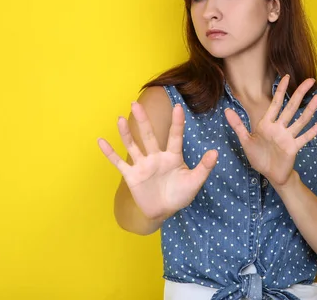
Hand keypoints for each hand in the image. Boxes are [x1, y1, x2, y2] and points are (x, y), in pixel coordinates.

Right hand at [97, 102, 217, 220]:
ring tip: (121, 118)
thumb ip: (204, 167)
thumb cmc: (180, 195)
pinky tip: (101, 141)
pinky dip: (110, 153)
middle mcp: (156, 157)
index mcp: (173, 157)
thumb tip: (215, 152)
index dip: (177, 123)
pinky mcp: (132, 175)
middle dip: (143, 121)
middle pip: (149, 136)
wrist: (164, 211)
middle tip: (137, 103)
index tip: (178, 106)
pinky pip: (119, 163)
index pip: (175, 137)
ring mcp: (143, 165)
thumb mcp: (195, 182)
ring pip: (133, 145)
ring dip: (126, 133)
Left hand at [224, 75, 316, 188]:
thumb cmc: (258, 157)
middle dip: (299, 93)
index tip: (286, 76)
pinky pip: (305, 137)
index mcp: (267, 124)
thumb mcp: (245, 141)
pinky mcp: (294, 147)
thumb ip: (238, 125)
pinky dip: (315, 130)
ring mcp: (288, 137)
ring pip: (301, 120)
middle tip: (309, 80)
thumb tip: (226, 110)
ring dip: (309, 109)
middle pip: (291, 107)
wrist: (269, 175)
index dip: (281, 90)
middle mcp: (279, 127)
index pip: (275, 103)